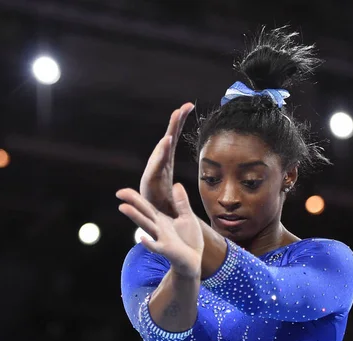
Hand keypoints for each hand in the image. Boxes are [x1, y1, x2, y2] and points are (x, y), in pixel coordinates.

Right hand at [116, 184, 203, 278]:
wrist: (194, 260)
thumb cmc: (189, 240)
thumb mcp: (187, 217)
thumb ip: (182, 202)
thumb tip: (176, 184)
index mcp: (161, 220)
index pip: (146, 206)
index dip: (134, 198)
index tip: (121, 192)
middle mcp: (158, 228)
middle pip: (143, 213)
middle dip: (132, 203)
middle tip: (119, 193)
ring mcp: (161, 238)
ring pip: (146, 226)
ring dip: (135, 216)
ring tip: (123, 208)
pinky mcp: (167, 249)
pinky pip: (156, 247)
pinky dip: (149, 243)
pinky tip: (142, 238)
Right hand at [140, 102, 193, 217]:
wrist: (157, 222)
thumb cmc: (167, 205)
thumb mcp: (180, 188)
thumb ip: (187, 172)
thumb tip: (201, 171)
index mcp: (166, 163)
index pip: (174, 138)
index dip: (180, 122)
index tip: (189, 105)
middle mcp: (160, 164)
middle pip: (168, 139)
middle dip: (175, 123)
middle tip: (183, 107)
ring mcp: (155, 172)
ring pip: (163, 150)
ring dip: (169, 133)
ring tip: (175, 118)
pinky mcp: (150, 181)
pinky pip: (157, 164)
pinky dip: (162, 152)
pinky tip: (167, 140)